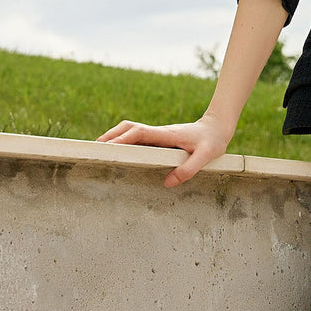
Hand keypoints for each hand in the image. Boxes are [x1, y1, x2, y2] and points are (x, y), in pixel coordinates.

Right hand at [96, 113, 232, 187]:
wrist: (217, 127)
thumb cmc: (212, 141)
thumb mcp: (206, 156)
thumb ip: (188, 169)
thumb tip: (167, 183)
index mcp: (166, 135)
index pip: (138, 133)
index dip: (120, 139)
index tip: (105, 148)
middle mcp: (159, 132)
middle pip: (127, 128)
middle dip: (110, 137)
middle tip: (93, 150)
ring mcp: (158, 134)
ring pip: (130, 131)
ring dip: (114, 138)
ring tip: (99, 152)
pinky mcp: (159, 138)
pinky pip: (137, 138)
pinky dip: (124, 142)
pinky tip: (119, 154)